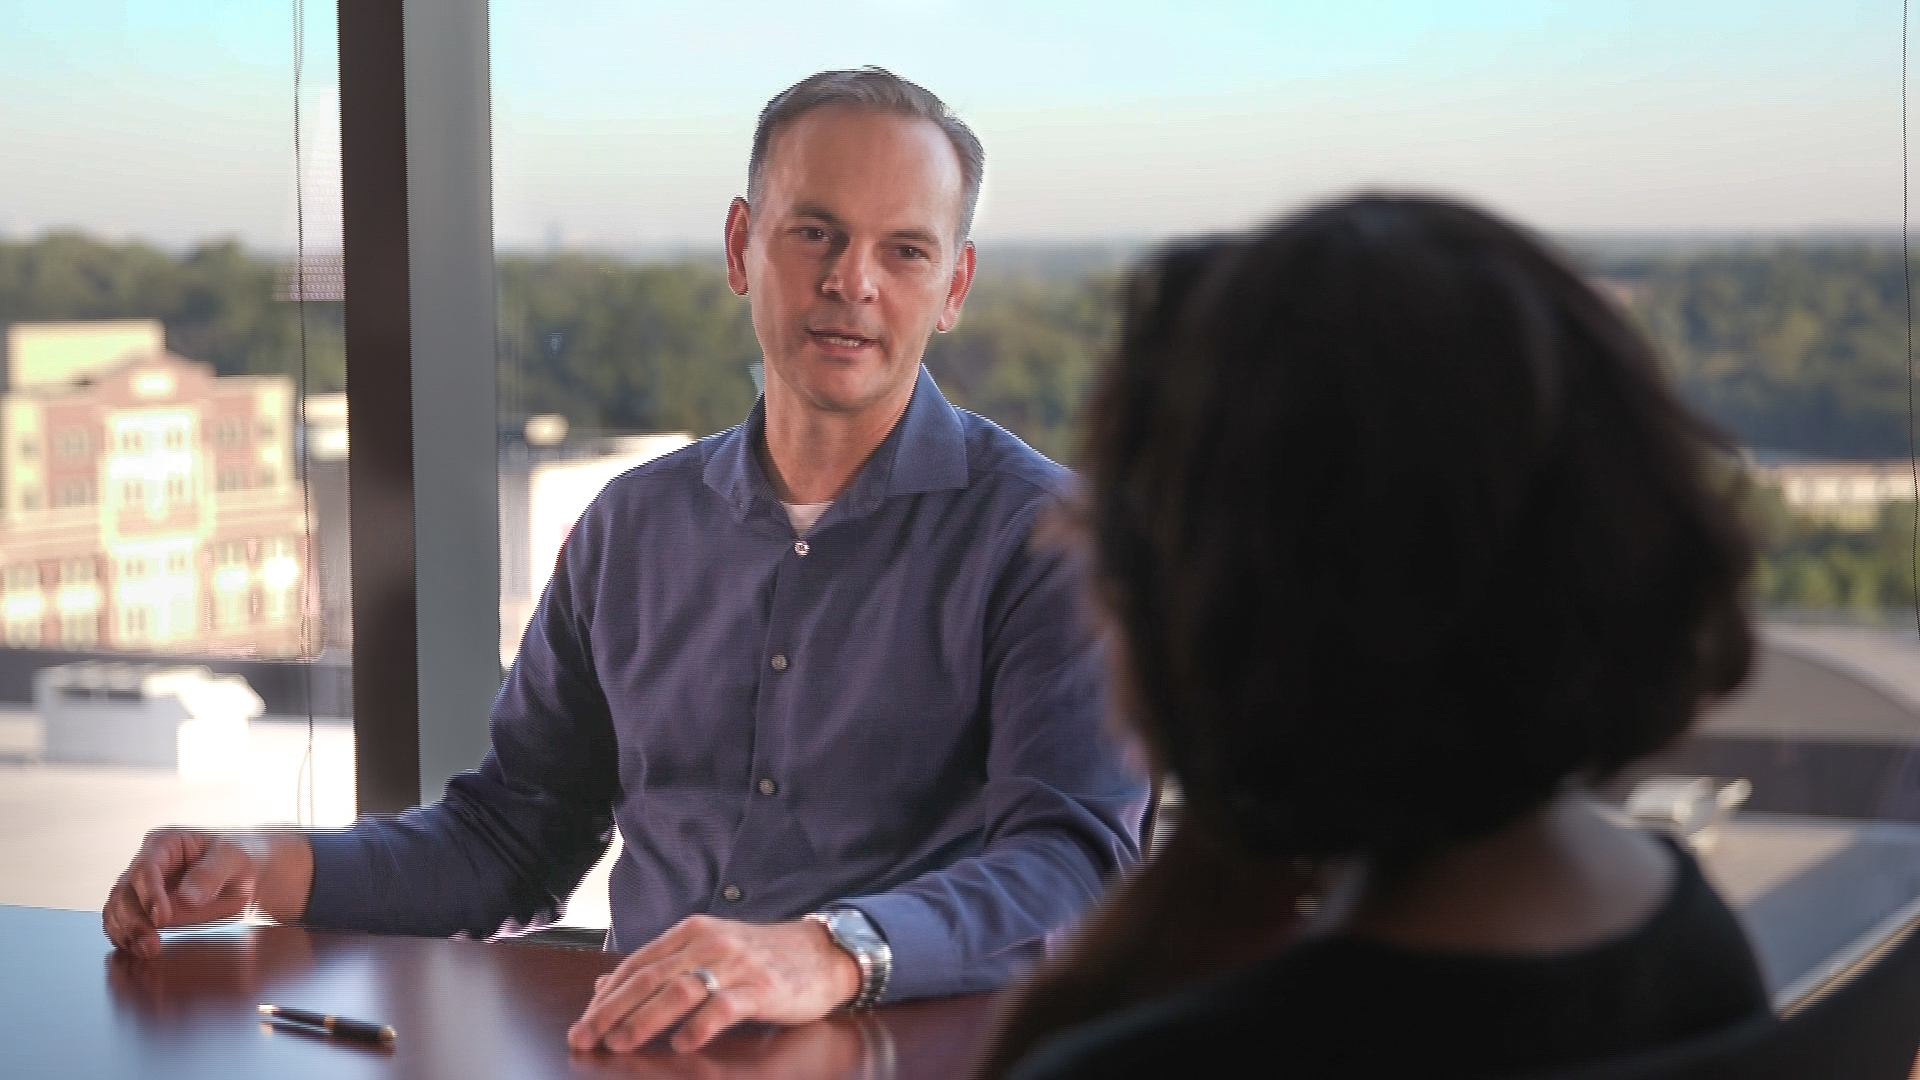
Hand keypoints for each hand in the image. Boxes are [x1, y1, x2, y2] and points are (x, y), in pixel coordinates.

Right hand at [101, 829, 311, 957]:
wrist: (246, 874)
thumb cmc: (240, 859)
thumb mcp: (235, 859)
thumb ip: (211, 875)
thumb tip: (187, 897)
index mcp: (166, 842)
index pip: (146, 868)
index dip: (150, 895)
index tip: (162, 919)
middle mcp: (147, 862)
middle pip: (124, 891)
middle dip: (133, 920)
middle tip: (151, 944)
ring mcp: (142, 887)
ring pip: (117, 909)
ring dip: (126, 932)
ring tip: (147, 951)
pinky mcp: (143, 908)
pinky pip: (122, 922)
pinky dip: (124, 937)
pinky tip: (136, 949)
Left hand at [567, 915, 862, 1053]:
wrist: (822, 952)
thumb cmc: (759, 956)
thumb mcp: (706, 952)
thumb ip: (659, 967)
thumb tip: (605, 985)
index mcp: (691, 932)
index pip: (637, 964)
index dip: (605, 996)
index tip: (582, 1023)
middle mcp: (709, 943)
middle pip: (649, 978)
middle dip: (611, 1011)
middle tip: (584, 1038)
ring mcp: (736, 964)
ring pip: (679, 990)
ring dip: (644, 1019)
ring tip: (619, 1043)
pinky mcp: (762, 987)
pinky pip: (724, 1006)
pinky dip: (699, 1025)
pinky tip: (681, 1043)